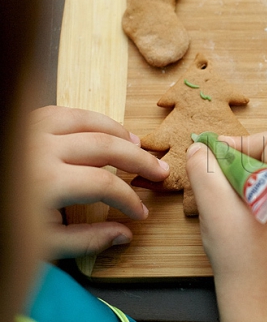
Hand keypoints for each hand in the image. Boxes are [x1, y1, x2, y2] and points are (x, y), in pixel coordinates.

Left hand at [28, 106, 169, 258]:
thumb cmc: (4, 229)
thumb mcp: (42, 245)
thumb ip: (86, 240)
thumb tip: (125, 234)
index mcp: (45, 184)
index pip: (105, 185)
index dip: (129, 199)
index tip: (140, 214)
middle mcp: (40, 151)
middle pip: (105, 146)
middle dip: (139, 160)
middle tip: (160, 171)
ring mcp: (29, 132)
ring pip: (88, 121)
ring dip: (118, 132)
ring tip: (139, 145)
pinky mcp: (24, 125)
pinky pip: (64, 112)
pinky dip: (90, 120)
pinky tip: (103, 131)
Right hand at [186, 129, 266, 321]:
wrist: (259, 297)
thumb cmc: (239, 258)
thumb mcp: (214, 210)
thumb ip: (204, 171)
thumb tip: (200, 147)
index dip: (245, 141)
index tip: (218, 154)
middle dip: (256, 148)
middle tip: (228, 163)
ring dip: (266, 161)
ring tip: (238, 179)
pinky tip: (251, 194)